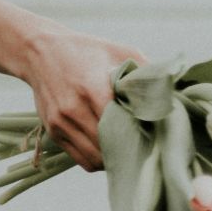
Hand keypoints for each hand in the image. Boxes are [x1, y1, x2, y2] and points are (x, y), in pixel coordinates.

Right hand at [18, 26, 148, 172]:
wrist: (38, 51)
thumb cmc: (84, 50)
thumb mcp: (118, 51)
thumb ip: (146, 72)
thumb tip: (173, 94)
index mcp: (92, 89)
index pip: (122, 127)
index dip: (141, 136)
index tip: (155, 136)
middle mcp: (73, 109)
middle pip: (109, 148)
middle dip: (130, 152)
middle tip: (146, 148)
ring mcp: (60, 123)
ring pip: (95, 160)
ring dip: (113, 160)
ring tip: (127, 151)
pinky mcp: (53, 131)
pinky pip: (80, 159)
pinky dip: (97, 160)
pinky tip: (108, 149)